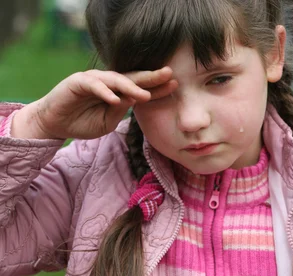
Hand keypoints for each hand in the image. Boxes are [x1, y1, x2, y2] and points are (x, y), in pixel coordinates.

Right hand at [12, 68, 177, 139]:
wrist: (56, 123)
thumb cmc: (82, 123)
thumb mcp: (107, 123)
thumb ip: (120, 113)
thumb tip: (134, 101)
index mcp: (118, 93)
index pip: (140, 89)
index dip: (157, 88)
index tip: (174, 86)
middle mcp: (108, 83)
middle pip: (132, 78)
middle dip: (150, 77)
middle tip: (168, 74)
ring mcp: (94, 80)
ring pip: (115, 80)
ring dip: (130, 87)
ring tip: (143, 94)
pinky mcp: (78, 82)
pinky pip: (94, 86)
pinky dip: (105, 93)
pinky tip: (115, 99)